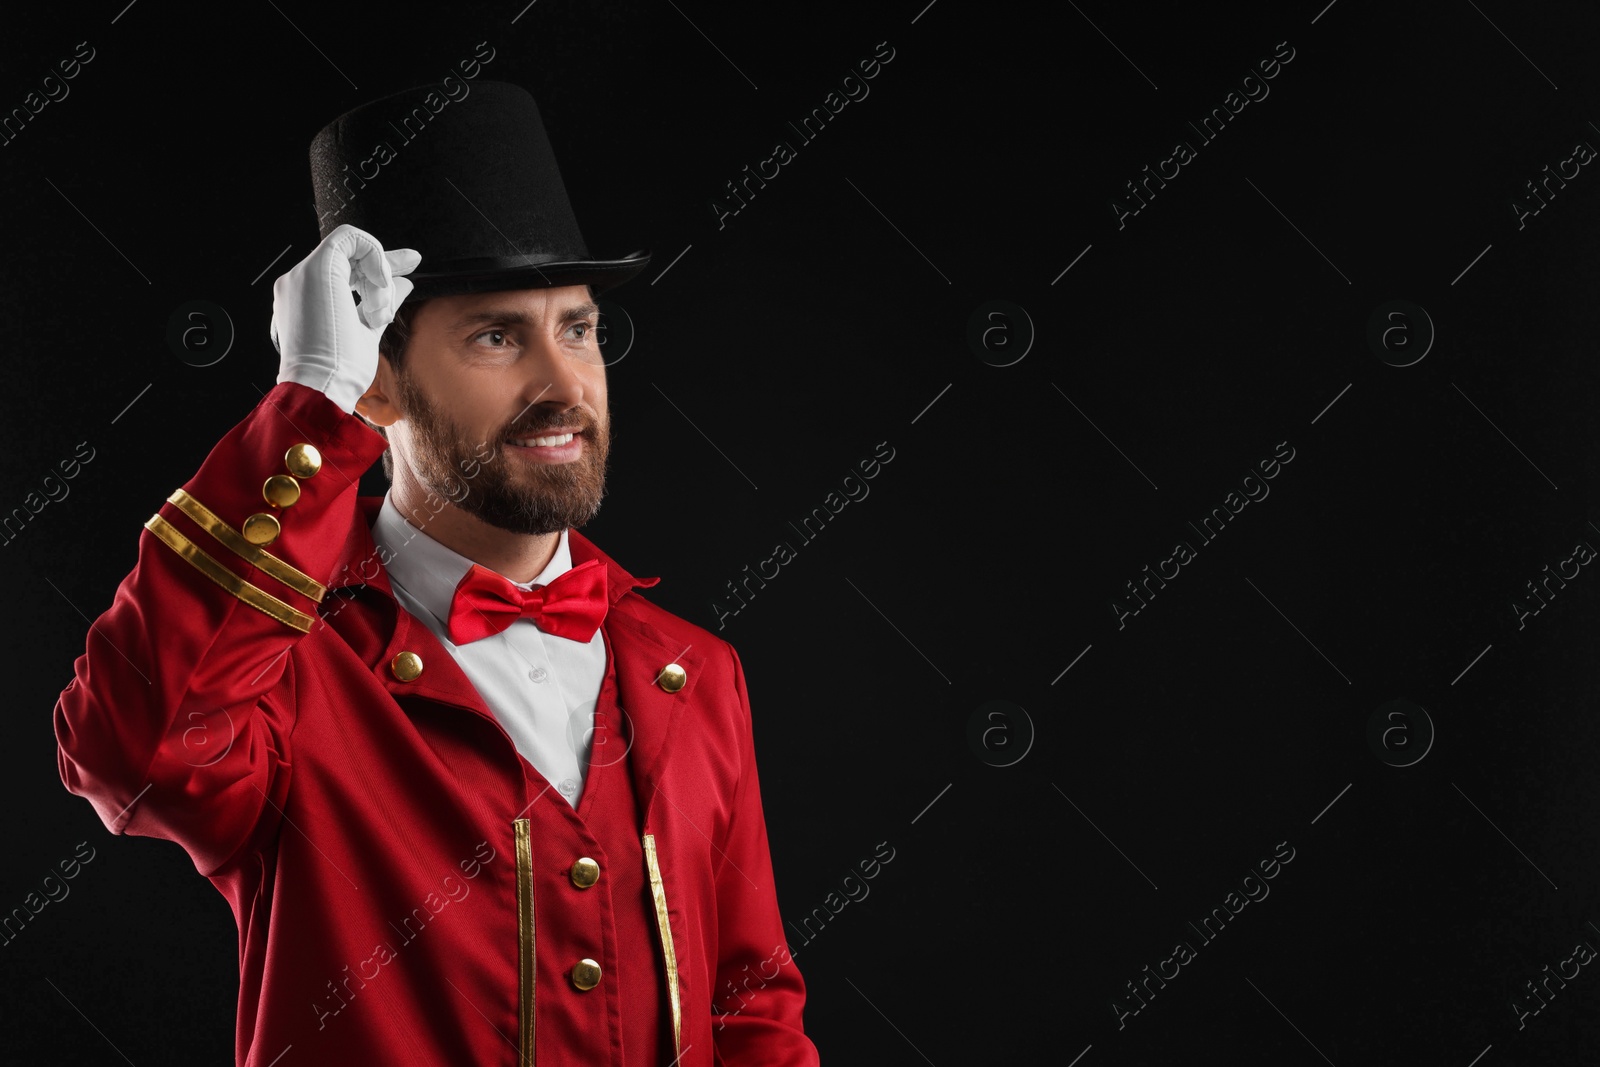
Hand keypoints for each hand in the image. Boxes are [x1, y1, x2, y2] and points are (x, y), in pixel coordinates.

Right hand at [271, 224, 420, 413]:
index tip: (404, 274)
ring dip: (378, 278)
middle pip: (348, 257)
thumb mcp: (367, 331)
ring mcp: (303, 276)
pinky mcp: (317, 269)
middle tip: (412, 265)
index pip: (344, 271)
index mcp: (306, 300)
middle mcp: (299, 284)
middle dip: (385, 262)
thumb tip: (404, 284)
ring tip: (379, 311)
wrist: (321, 386)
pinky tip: (381, 286)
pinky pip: (352, 240)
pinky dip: (376, 258)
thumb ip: (380, 305)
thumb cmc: (339, 372)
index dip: (375, 268)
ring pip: (352, 249)